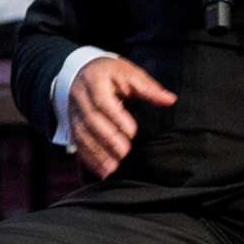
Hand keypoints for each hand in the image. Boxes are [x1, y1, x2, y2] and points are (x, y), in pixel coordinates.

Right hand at [68, 57, 176, 180]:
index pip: (102, 101)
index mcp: (95, 80)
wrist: (82, 71)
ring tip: (112, 168)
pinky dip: (89, 160)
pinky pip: (78, 144)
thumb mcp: (129, 72)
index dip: (116, 118)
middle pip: (91, 120)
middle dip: (107, 139)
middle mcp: (80, 97)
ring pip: (82, 135)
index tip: (132, 132)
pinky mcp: (73, 125)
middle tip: (124, 153)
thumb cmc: (111, 73)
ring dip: (96, 153)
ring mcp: (74, 112)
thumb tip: (170, 99)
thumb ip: (148, 87)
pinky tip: (102, 172)